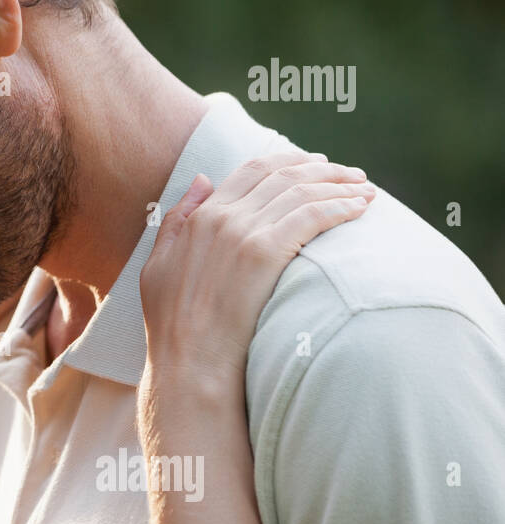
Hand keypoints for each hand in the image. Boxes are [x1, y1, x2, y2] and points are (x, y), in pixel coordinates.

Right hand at [139, 150, 374, 383]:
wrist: (189, 362)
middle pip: (283, 175)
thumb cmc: (173, 324)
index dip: (289, 161)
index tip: (315, 164)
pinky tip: (360, 209)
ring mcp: (244, 233)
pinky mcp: (265, 253)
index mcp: (200, 217)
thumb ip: (177, 219)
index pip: (252, 169)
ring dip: (339, 185)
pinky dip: (340, 206)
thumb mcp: (157, 264)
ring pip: (302, 191)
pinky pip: (312, 215)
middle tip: (352, 175)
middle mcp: (222, 217)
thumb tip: (202, 178)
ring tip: (365, 191)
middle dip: (323, 169)